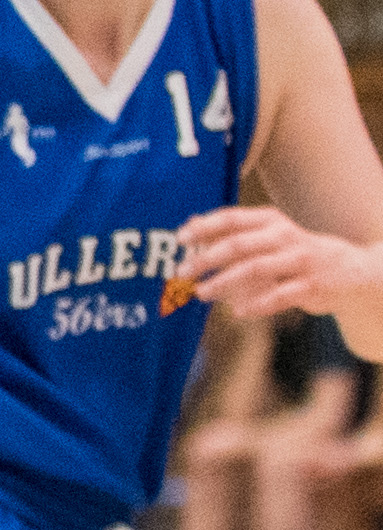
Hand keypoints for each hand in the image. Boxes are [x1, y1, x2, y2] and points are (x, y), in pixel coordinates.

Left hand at [182, 207, 381, 321]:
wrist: (349, 270)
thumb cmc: (295, 252)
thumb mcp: (267, 235)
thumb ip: (231, 232)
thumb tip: (189, 223)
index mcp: (270, 221)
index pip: (231, 218)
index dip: (203, 228)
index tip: (179, 240)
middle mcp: (285, 237)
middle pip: (238, 245)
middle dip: (206, 259)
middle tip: (181, 273)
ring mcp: (300, 261)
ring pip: (255, 270)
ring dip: (223, 283)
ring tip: (201, 294)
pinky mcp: (311, 286)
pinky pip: (279, 295)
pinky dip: (256, 304)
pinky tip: (237, 311)